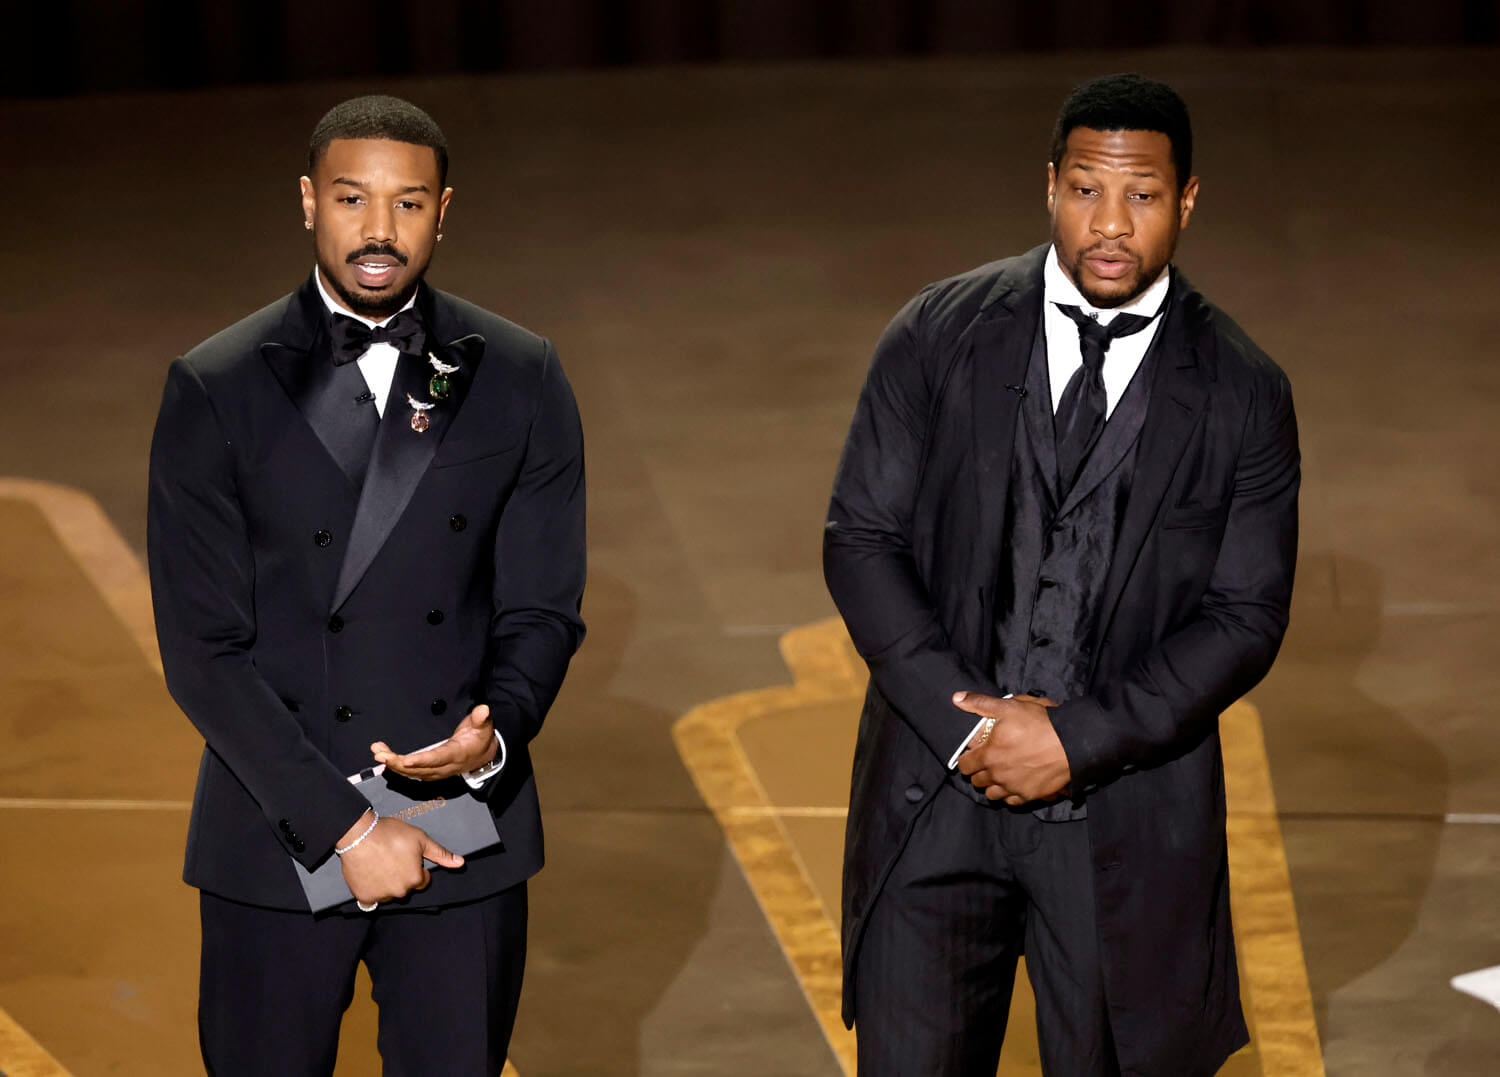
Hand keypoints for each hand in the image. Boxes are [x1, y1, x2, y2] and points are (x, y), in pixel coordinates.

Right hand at [337, 811, 463, 904]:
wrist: (359, 834)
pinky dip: (371, 890)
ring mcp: (381, 895)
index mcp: (415, 879)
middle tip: (392, 859)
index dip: (416, 868)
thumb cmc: (390, 834)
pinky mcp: (364, 896)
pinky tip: (369, 874)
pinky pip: (370, 899)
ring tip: (379, 864)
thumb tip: (460, 863)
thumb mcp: (421, 839)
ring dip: (386, 884)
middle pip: (405, 887)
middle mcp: (400, 891)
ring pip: (389, 893)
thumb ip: (440, 854)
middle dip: (402, 876)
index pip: (422, 881)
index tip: (407, 858)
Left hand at [372, 704, 497, 779]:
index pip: (437, 758)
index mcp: (456, 754)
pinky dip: (397, 767)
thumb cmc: (480, 737)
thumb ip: (480, 718)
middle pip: (419, 769)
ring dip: (393, 764)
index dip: (421, 761)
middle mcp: (445, 767)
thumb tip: (483, 709)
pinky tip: (384, 758)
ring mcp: (437, 772)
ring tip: (377, 751)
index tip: (405, 760)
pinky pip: (412, 773)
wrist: (483, 755)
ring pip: (412, 772)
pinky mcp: (431, 772)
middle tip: (380, 753)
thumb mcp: (484, 726)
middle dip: (398, 763)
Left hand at [954, 691, 1071, 806]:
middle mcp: (998, 775)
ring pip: (992, 794)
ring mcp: (1014, 787)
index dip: (966, 758)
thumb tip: (957, 698)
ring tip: (1000, 773)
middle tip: (988, 761)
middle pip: (977, 781)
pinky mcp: (1030, 795)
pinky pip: (1011, 802)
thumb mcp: (1009, 707)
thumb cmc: (1041, 723)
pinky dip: (1010, 794)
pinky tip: (1015, 782)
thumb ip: (980, 703)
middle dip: (979, 771)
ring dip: (992, 785)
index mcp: (989, 755)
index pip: (964, 765)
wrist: (1073, 743)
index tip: (973, 753)